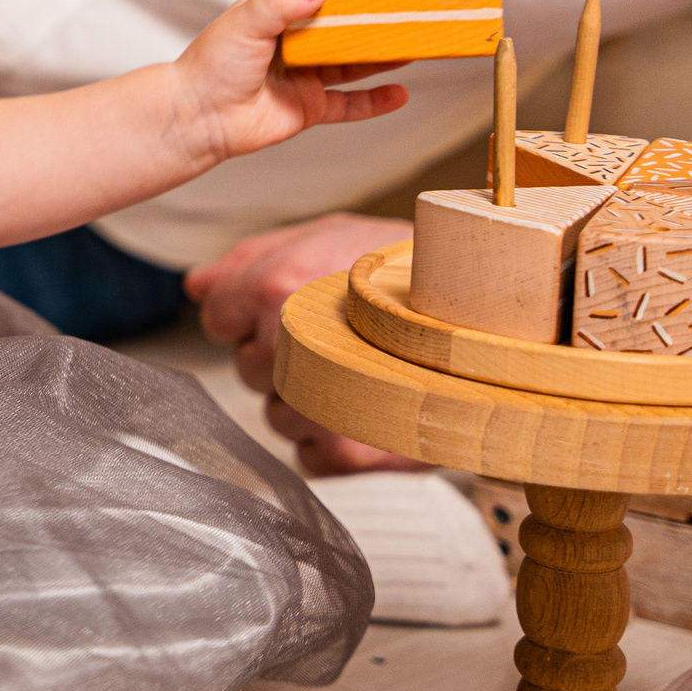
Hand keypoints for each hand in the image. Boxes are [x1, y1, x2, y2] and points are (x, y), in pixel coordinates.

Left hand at [167, 0, 409, 164]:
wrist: (198, 119)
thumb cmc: (210, 66)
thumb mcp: (245, 21)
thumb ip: (282, 1)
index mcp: (268, 10)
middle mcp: (289, 41)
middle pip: (336, 21)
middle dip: (366, 13)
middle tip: (400, 0)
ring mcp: (302, 74)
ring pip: (351, 62)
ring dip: (381, 54)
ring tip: (413, 42)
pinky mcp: (308, 107)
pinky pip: (349, 105)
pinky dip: (375, 101)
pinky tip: (400, 93)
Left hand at [185, 212, 431, 474]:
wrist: (493, 318)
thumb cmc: (408, 270)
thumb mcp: (327, 234)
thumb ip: (250, 259)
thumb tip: (198, 286)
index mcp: (275, 286)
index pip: (217, 318)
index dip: (247, 312)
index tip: (289, 306)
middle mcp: (288, 345)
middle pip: (247, 368)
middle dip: (278, 355)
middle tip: (335, 336)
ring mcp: (318, 401)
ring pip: (276, 414)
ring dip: (307, 399)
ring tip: (359, 369)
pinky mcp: (350, 450)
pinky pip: (309, 456)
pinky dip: (333, 438)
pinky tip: (369, 406)